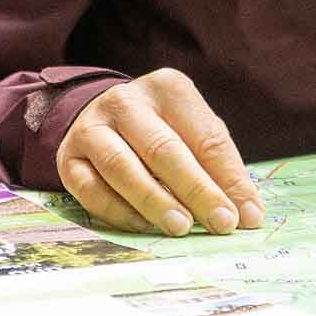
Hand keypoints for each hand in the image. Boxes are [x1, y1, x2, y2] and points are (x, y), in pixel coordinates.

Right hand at [58, 68, 268, 236]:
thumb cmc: (162, 130)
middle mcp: (125, 102)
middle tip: (220, 223)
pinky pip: (91, 190)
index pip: (205, 137)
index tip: (246, 215)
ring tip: (181, 227)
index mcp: (167, 88)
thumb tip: (247, 213)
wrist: (100, 118)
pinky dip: (120, 212)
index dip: (229, 179)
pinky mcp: (68, 157)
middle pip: (164, 150)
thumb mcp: (195, 134)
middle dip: (196, 190)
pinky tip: (145, 227)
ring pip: (122, 168)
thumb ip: (222, 169)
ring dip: (155, 202)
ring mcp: (91, 128)